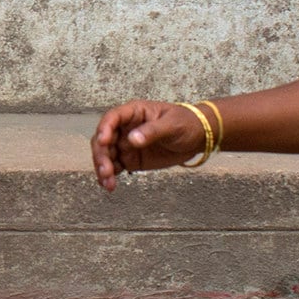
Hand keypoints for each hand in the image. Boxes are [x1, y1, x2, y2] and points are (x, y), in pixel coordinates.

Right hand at [91, 99, 206, 188]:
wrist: (197, 137)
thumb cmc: (186, 123)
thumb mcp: (172, 124)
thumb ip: (152, 131)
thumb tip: (132, 140)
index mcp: (134, 113)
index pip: (112, 118)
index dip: (104, 129)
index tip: (103, 142)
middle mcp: (125, 128)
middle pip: (103, 139)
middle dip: (101, 155)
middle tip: (106, 170)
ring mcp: (126, 144)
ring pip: (106, 155)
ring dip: (103, 168)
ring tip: (108, 183)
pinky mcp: (130, 159)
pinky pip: (115, 167)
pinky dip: (109, 176)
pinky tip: (109, 185)